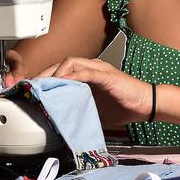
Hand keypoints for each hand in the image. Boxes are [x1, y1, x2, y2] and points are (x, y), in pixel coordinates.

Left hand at [36, 57, 151, 126]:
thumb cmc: (123, 105)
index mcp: (87, 74)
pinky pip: (87, 72)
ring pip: (71, 62)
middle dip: (44, 73)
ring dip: (55, 73)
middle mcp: (91, 67)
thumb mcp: (93, 108)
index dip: (45, 77)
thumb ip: (78, 107)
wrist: (146, 104)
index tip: (33, 89)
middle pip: (61, 63)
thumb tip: (58, 117)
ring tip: (45, 85)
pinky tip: (64, 82)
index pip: (61, 70)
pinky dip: (74, 76)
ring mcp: (99, 69)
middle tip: (32, 86)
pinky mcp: (107, 75)